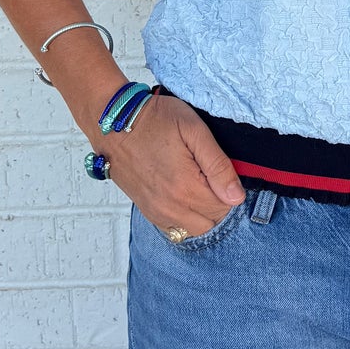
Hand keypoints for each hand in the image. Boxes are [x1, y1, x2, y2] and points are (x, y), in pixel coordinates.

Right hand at [93, 92, 245, 237]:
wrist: (113, 122)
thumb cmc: (154, 119)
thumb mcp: (194, 130)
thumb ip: (218, 165)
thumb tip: (236, 196)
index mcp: (185, 187)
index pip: (225, 206)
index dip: (230, 188)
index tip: (220, 169)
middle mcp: (169, 206)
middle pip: (211, 221)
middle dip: (218, 202)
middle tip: (211, 176)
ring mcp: (155, 211)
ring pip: (194, 229)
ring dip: (202, 213)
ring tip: (198, 185)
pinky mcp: (146, 210)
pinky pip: (174, 229)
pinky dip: (184, 217)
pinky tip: (183, 194)